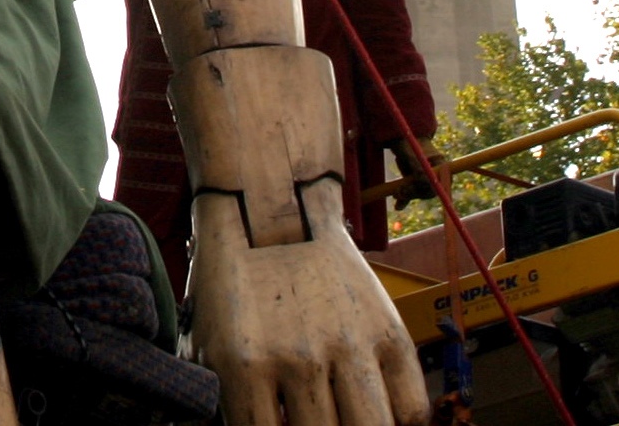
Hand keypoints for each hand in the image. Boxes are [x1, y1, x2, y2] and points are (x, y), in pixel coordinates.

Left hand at [188, 183, 429, 425]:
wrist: (273, 214)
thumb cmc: (233, 287)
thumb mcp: (205, 344)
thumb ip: (220, 403)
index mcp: (244, 367)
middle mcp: (299, 360)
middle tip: (313, 421)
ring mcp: (348, 345)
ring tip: (347, 419)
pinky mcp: (387, 330)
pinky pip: (412, 407)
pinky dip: (401, 422)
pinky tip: (380, 414)